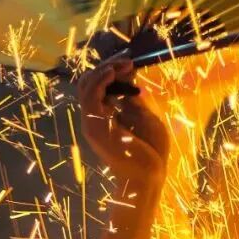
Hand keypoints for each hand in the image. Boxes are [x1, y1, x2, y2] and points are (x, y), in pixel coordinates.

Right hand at [76, 55, 168, 180]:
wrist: (148, 176)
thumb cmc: (151, 152)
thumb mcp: (145, 116)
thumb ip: (132, 98)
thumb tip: (129, 76)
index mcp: (105, 117)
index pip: (99, 87)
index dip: (112, 72)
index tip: (130, 64)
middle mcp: (94, 119)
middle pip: (89, 83)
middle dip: (107, 67)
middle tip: (127, 62)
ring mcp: (92, 122)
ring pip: (87, 85)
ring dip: (105, 70)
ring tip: (123, 65)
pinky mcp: (94, 124)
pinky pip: (90, 94)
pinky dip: (101, 79)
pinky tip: (114, 72)